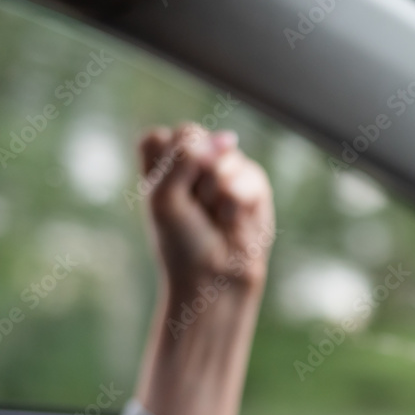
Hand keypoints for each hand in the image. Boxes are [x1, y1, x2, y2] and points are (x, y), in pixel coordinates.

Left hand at [134, 124, 275, 414]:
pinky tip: (234, 222)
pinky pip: (248, 174)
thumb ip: (184, 156)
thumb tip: (228, 138)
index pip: (160, 137)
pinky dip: (239, 201)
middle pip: (193, 136)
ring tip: (216, 219)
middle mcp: (193, 162)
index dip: (165, 166)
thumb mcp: (164, 197)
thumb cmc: (183, 245)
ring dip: (216, 192)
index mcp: (161, 163)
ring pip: (223, 154)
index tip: (167, 198)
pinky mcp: (253, 183)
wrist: (217, 278)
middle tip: (193, 208)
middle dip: (192, 174)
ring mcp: (225, 169)